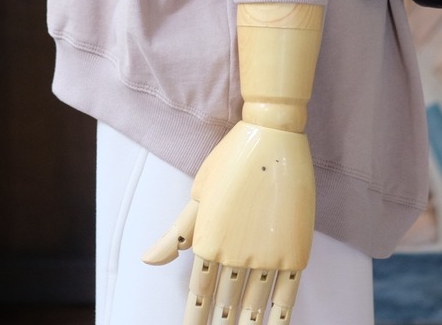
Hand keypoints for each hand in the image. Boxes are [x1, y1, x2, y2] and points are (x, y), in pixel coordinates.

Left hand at [142, 118, 314, 323]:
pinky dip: (280, 317)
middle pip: (226, 304)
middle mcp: (236, 254)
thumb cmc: (231, 159)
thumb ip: (176, 234)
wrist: (272, 134)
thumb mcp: (198, 194)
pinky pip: (287, 294)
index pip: (198, 293)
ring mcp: (267, 253)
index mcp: (208, 240)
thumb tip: (146, 261)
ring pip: (255, 304)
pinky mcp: (295, 248)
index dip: (194, 318)